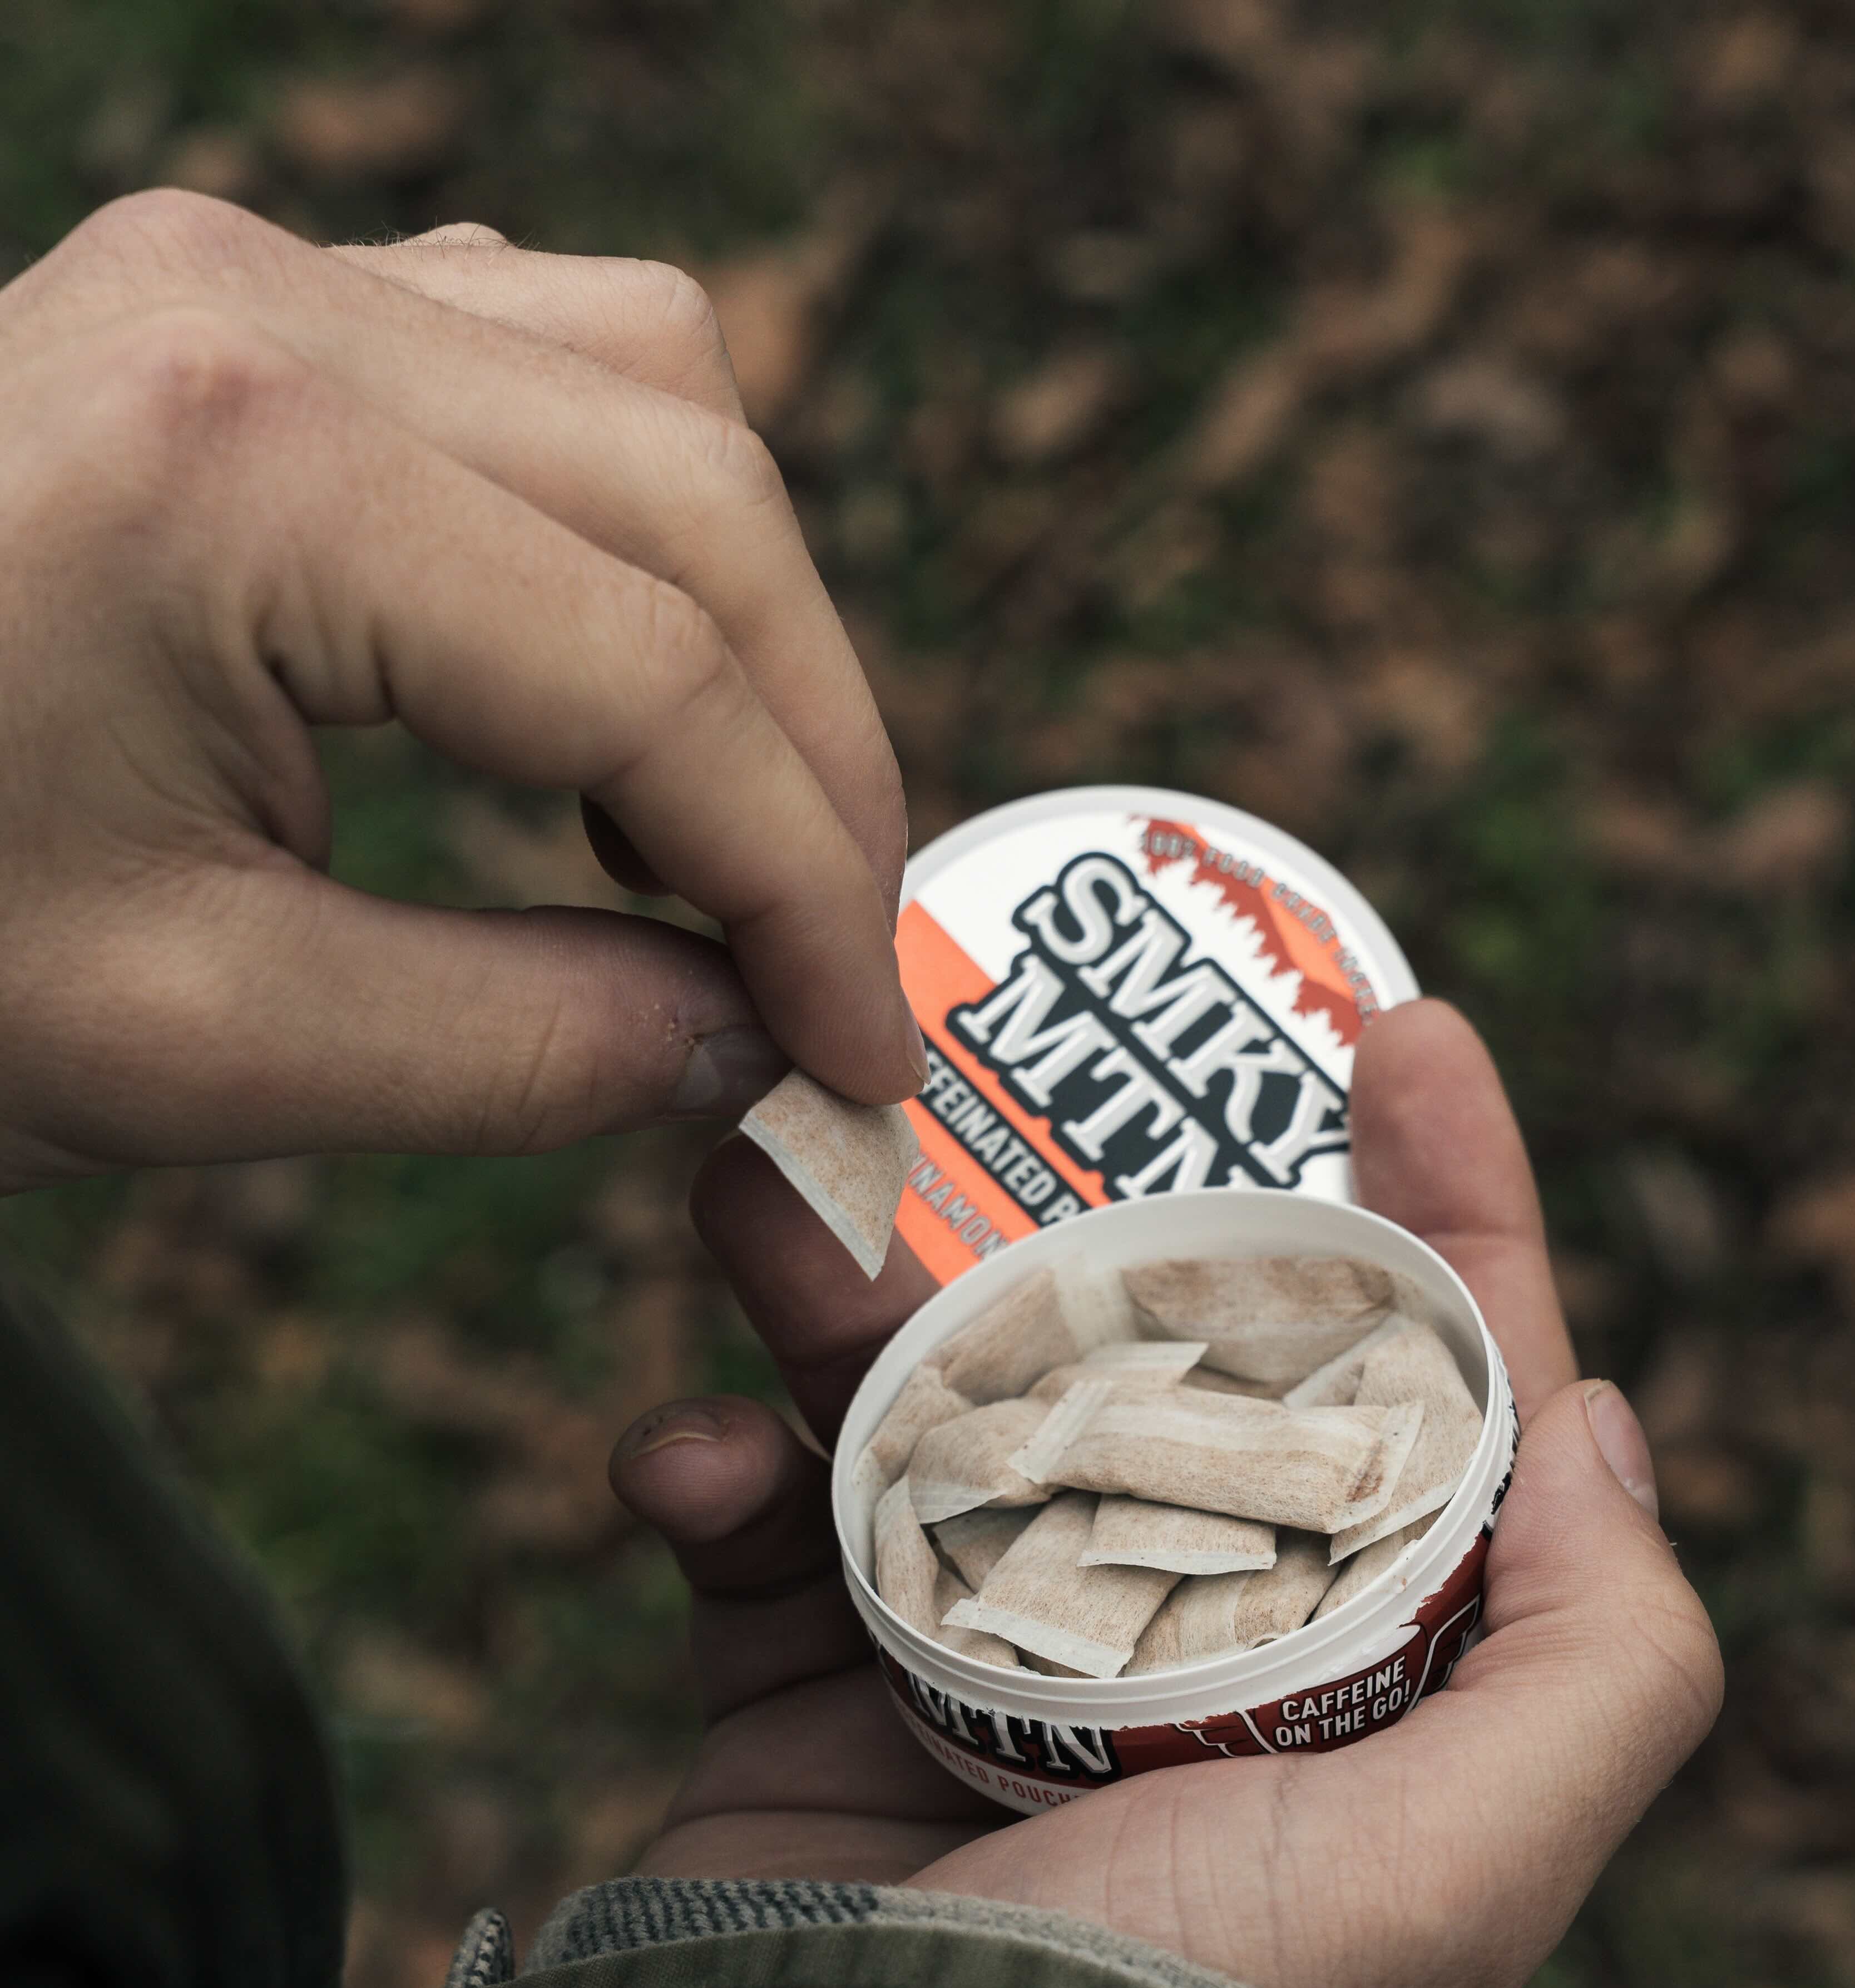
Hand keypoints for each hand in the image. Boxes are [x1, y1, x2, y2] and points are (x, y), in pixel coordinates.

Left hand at [0, 195, 920, 1190]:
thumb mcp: (197, 1044)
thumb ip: (523, 1048)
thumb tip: (749, 1045)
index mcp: (245, 474)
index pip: (657, 678)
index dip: (806, 889)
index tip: (866, 1053)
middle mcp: (270, 309)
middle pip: (703, 497)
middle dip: (810, 753)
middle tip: (833, 963)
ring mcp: (249, 275)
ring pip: (656, 394)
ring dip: (741, 624)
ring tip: (727, 842)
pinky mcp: (240, 311)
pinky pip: (541, 364)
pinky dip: (633, 539)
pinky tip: (605, 708)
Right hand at [610, 1001, 1721, 1987]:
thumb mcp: (1478, 1859)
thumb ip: (1605, 1653)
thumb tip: (1609, 1417)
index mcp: (1354, 1671)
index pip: (1434, 1395)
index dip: (1452, 1203)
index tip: (1402, 1032)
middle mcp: (1182, 1652)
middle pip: (1163, 1357)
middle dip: (1094, 1203)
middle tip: (1011, 1058)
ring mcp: (979, 1665)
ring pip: (935, 1402)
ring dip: (846, 1289)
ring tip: (773, 1195)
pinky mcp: (805, 1696)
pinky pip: (759, 1526)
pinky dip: (713, 1469)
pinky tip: (683, 1462)